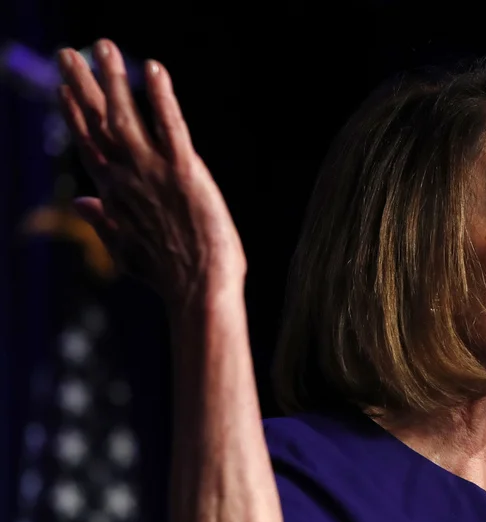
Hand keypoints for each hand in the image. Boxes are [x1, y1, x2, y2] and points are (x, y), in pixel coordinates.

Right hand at [56, 39, 244, 317]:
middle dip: (83, 86)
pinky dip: (162, 98)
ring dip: (114, 79)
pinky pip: (171, 126)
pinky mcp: (185, 172)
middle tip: (69, 52)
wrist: (198, 290)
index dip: (77, 115)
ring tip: (103, 46)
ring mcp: (154, 173)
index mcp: (115, 196)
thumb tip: (80, 202)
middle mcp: (127, 178)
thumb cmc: (169, 275)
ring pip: (127, 117)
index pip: (91, 146)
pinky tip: (155, 70)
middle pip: (99, 124)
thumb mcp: (127, 251)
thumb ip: (104, 223)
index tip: (66, 89)